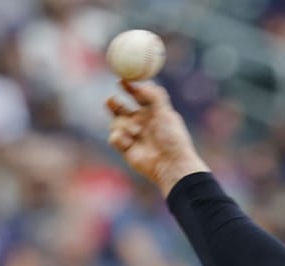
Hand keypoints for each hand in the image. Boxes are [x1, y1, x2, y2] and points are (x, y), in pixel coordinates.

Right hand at [106, 80, 209, 194]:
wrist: (172, 166)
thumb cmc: (173, 139)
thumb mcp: (166, 113)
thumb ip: (154, 95)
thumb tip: (139, 82)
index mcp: (152, 113)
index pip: (137, 95)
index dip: (128, 87)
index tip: (122, 81)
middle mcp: (141, 123)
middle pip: (120, 108)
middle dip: (113, 103)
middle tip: (111, 100)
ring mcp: (133, 136)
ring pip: (116, 122)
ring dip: (123, 124)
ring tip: (136, 132)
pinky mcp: (126, 149)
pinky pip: (113, 138)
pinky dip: (119, 138)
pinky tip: (129, 143)